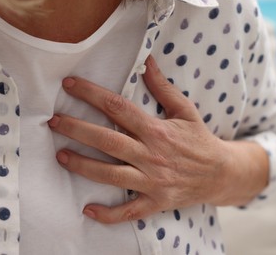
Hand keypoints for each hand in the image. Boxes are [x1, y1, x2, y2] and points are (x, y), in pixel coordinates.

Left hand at [48, 55, 265, 223]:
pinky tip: (88, 209)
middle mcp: (152, 155)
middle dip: (77, 130)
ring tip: (61, 156)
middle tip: (54, 122)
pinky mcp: (156, 201)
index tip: (70, 86)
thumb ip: (163, 88)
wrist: (220, 173)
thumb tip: (147, 61)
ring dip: (83, 166)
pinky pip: (129, 211)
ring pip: (111, 175)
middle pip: (107, 140)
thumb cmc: (200, 140)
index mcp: (158, 130)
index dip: (91, 94)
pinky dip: (108, 214)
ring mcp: (153, 181)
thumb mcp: (186, 110)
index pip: (118, 107)